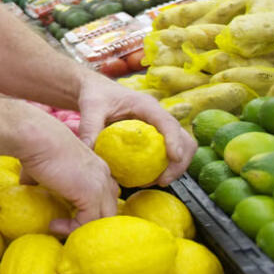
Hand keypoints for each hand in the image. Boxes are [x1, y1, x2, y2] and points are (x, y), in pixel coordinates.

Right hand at [17, 113, 120, 234]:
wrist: (36, 138)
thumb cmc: (34, 145)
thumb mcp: (40, 165)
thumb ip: (39, 178)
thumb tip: (26, 187)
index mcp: (96, 165)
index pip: (106, 192)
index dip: (92, 205)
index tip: (68, 213)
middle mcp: (103, 174)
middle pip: (111, 207)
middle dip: (93, 220)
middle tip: (69, 226)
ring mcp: (100, 185)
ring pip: (104, 218)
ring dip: (83, 228)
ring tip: (60, 228)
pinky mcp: (91, 195)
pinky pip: (88, 222)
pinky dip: (71, 228)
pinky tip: (53, 224)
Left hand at [76, 73, 196, 186]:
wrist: (97, 91)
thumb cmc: (95, 95)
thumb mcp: (90, 107)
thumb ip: (89, 126)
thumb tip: (88, 149)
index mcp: (146, 105)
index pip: (167, 122)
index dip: (174, 139)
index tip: (174, 157)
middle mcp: (158, 115)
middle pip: (184, 138)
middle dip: (180, 161)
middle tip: (162, 180)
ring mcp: (159, 126)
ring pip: (182, 147)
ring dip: (176, 167)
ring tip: (156, 182)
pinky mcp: (156, 136)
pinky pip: (168, 153)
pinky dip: (165, 166)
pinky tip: (148, 178)